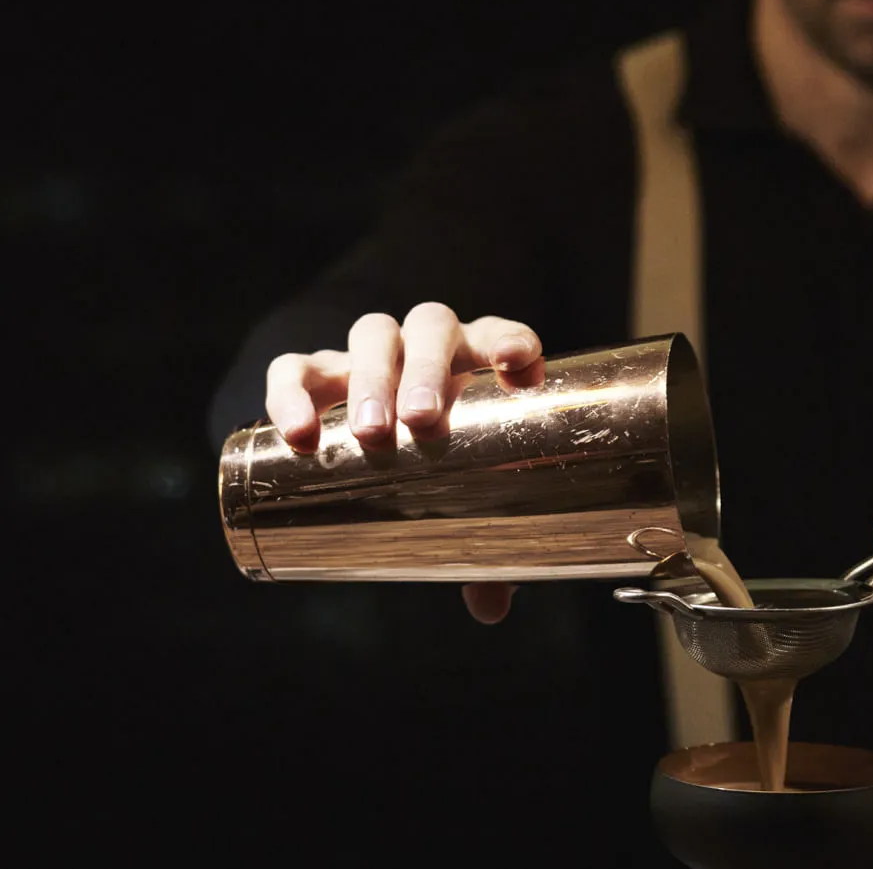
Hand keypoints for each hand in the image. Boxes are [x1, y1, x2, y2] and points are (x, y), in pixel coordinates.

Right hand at [263, 301, 545, 624]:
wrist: (367, 426)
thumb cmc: (437, 459)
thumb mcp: (462, 491)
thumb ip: (483, 543)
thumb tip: (490, 607)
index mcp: (478, 360)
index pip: (502, 334)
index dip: (512, 342)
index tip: (517, 367)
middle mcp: (427, 342)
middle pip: (430, 329)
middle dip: (427, 370)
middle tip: (420, 421)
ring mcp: (371, 352)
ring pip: (372, 335)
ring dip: (372, 376)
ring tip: (368, 431)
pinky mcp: (315, 370)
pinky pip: (298, 366)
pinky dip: (293, 391)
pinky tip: (296, 431)